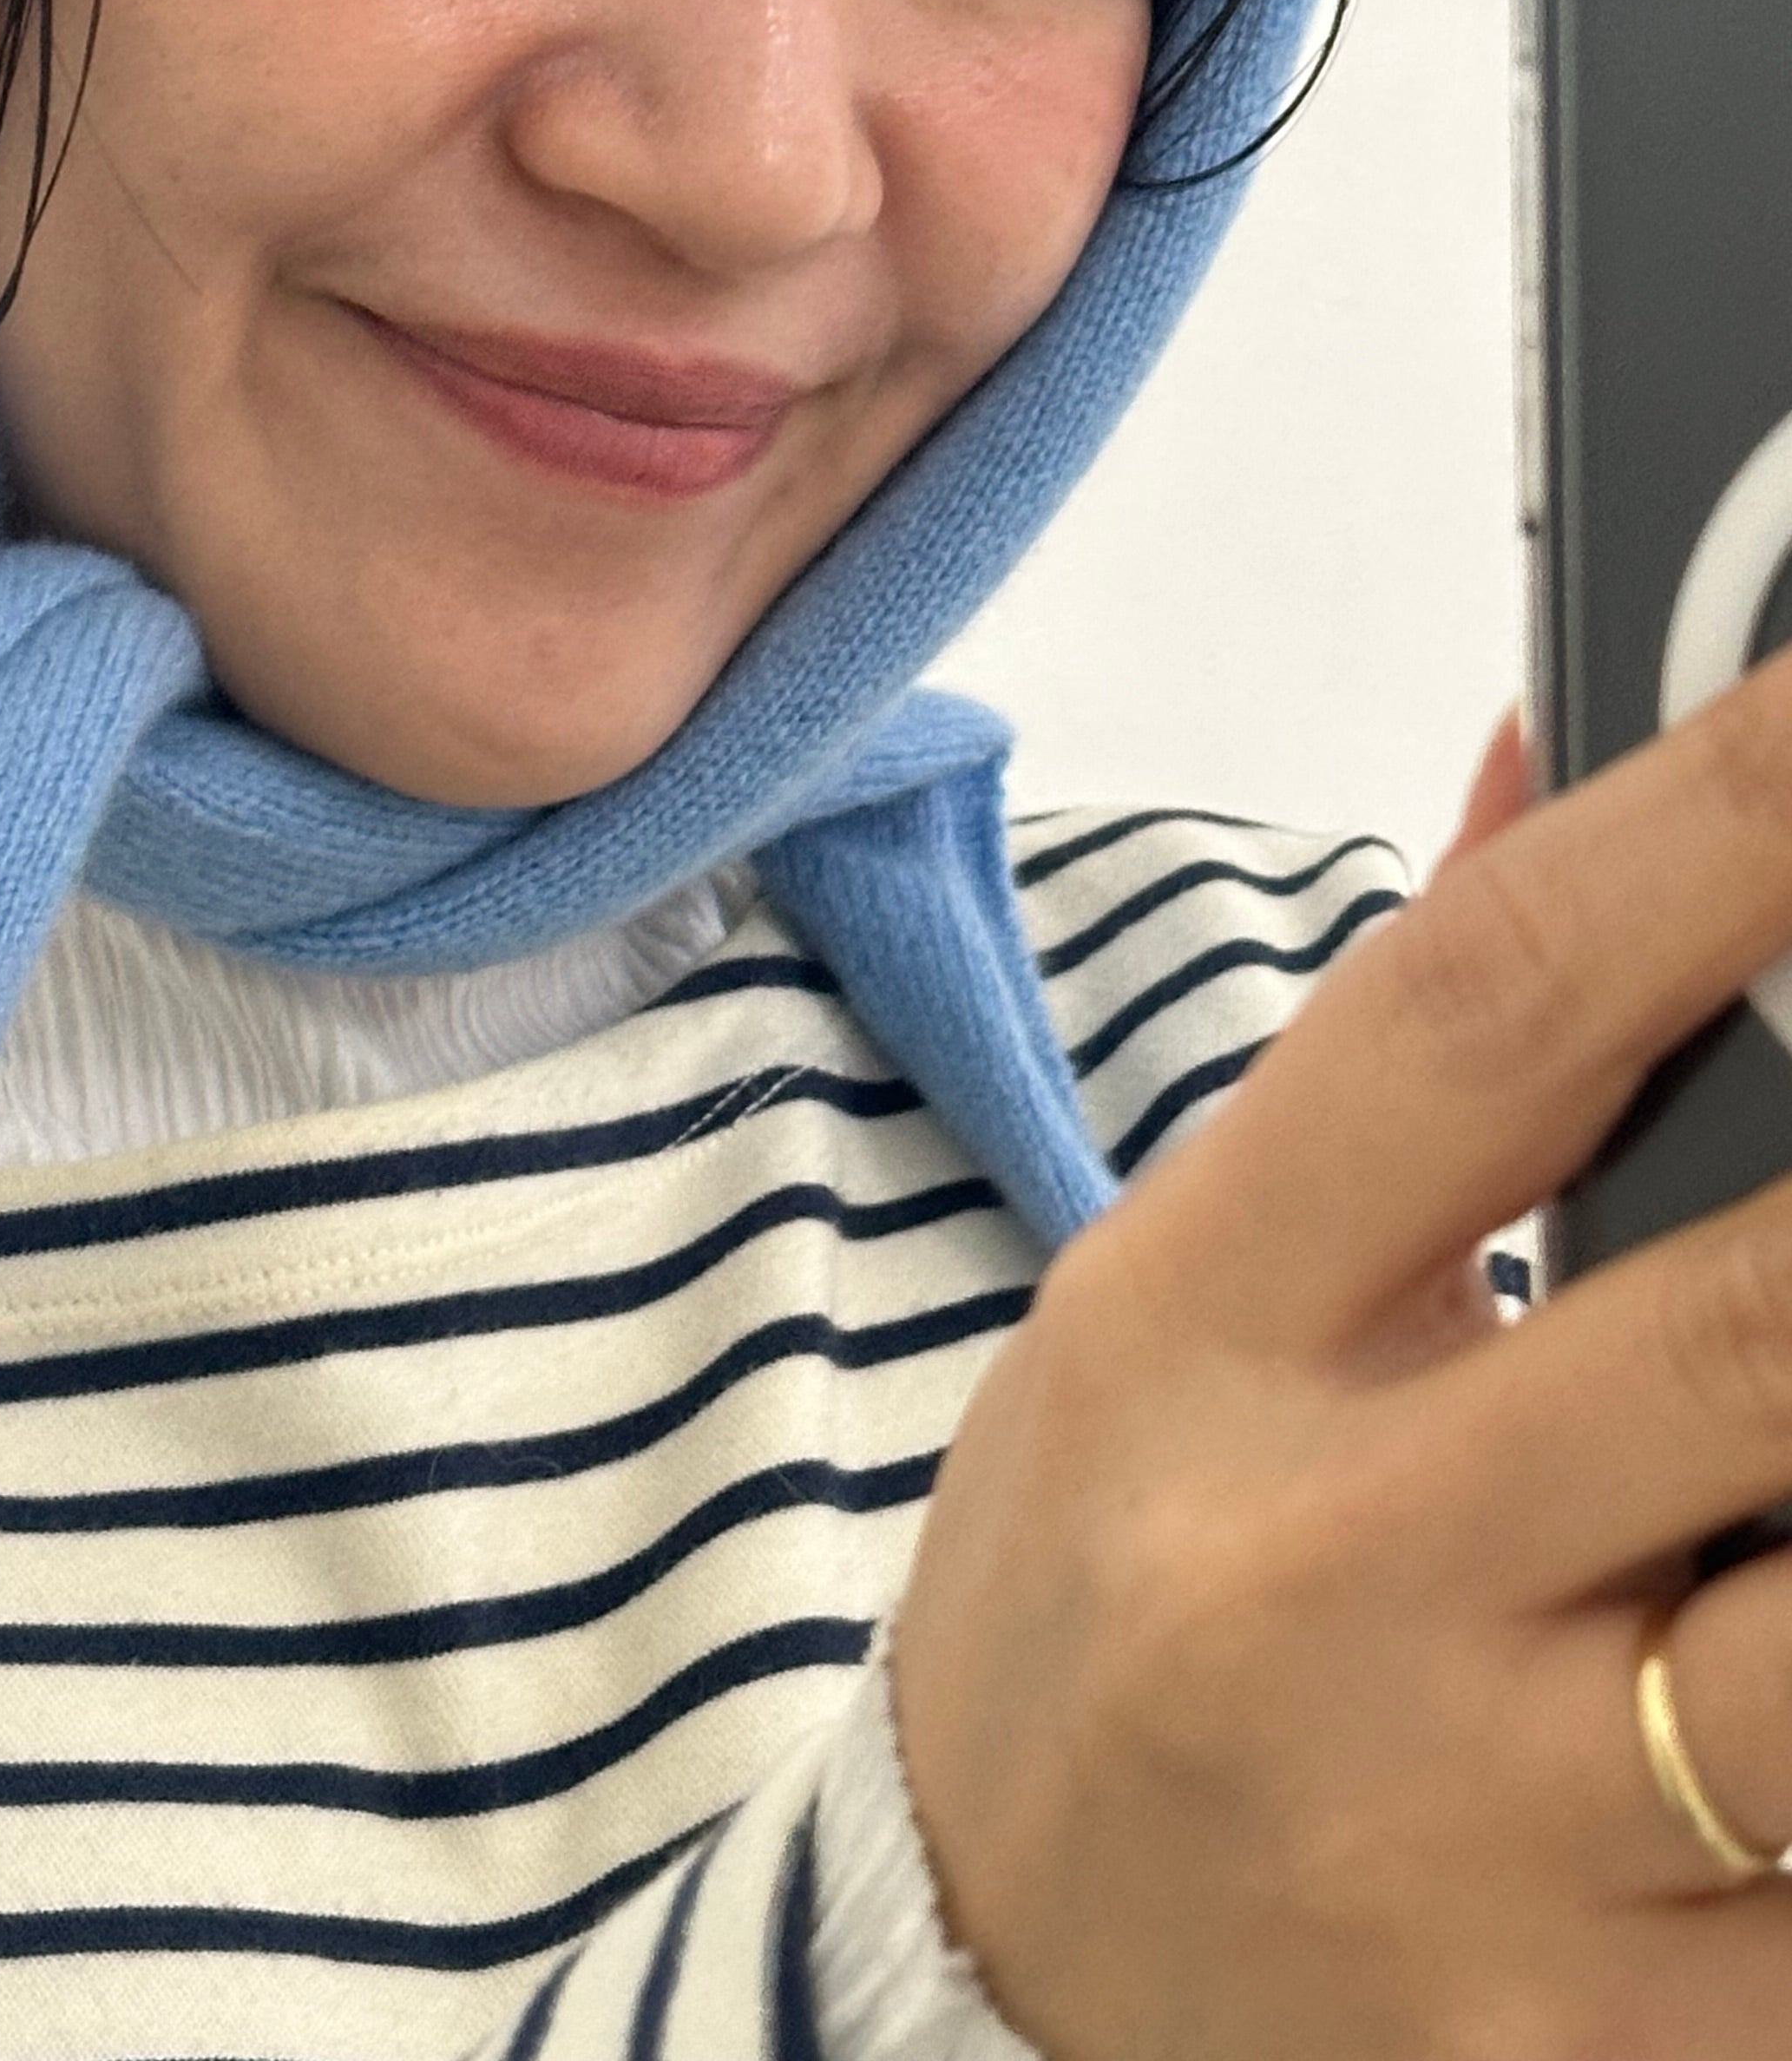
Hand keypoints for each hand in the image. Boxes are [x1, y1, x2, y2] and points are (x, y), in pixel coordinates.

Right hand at [888, 665, 1791, 2060]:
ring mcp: (1477, 1841)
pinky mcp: (1598, 2048)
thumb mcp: (1176, 1293)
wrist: (988, 1973)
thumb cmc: (1097, 1591)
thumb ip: (1403, 1053)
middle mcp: (1330, 1575)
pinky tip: (1787, 1685)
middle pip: (1752, 1329)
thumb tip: (1563, 766)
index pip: (1486, 1012)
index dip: (1716, 830)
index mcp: (1199, 1330)